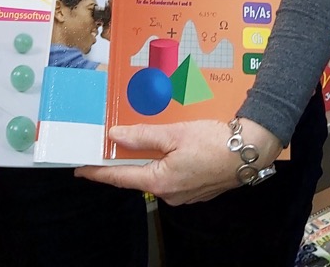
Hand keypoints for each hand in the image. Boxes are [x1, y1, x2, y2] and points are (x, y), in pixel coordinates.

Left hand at [76, 118, 279, 204]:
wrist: (250, 151)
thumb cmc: (213, 141)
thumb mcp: (174, 133)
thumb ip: (142, 136)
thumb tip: (114, 137)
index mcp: (159, 181)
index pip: (119, 177)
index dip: (98, 172)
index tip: (80, 169)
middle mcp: (168, 194)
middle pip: (137, 177)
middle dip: (124, 163)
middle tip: (108, 148)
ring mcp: (184, 196)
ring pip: (156, 177)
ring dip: (148, 162)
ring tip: (141, 144)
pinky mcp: (196, 191)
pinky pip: (173, 178)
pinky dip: (166, 165)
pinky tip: (171, 151)